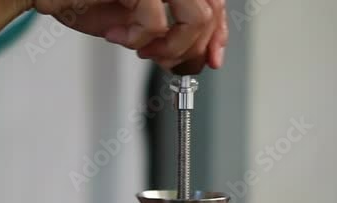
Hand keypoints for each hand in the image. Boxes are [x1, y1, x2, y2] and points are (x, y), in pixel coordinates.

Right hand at [33, 0, 228, 69]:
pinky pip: (158, 23)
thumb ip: (165, 36)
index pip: (213, 2)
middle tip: (172, 64)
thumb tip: (190, 60)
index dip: (218, 34)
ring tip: (144, 50)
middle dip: (195, 48)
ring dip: (172, 47)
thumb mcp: (134, 24)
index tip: (212, 58)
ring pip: (196, 18)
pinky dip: (138, 39)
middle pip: (211, 11)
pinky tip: (118, 36)